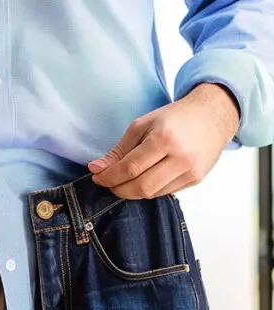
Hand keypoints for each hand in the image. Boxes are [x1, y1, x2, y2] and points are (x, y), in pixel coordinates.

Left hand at [88, 83, 240, 198]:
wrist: (213, 115)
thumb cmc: (174, 118)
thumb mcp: (142, 125)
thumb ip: (119, 150)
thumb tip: (96, 169)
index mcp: (164, 138)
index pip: (130, 168)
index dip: (109, 176)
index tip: (97, 177)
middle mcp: (180, 157)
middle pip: (140, 186)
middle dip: (118, 189)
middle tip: (108, 183)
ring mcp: (190, 171)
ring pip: (151, 194)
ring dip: (132, 191)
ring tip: (124, 181)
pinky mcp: (196, 179)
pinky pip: (164, 193)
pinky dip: (149, 190)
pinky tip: (144, 180)